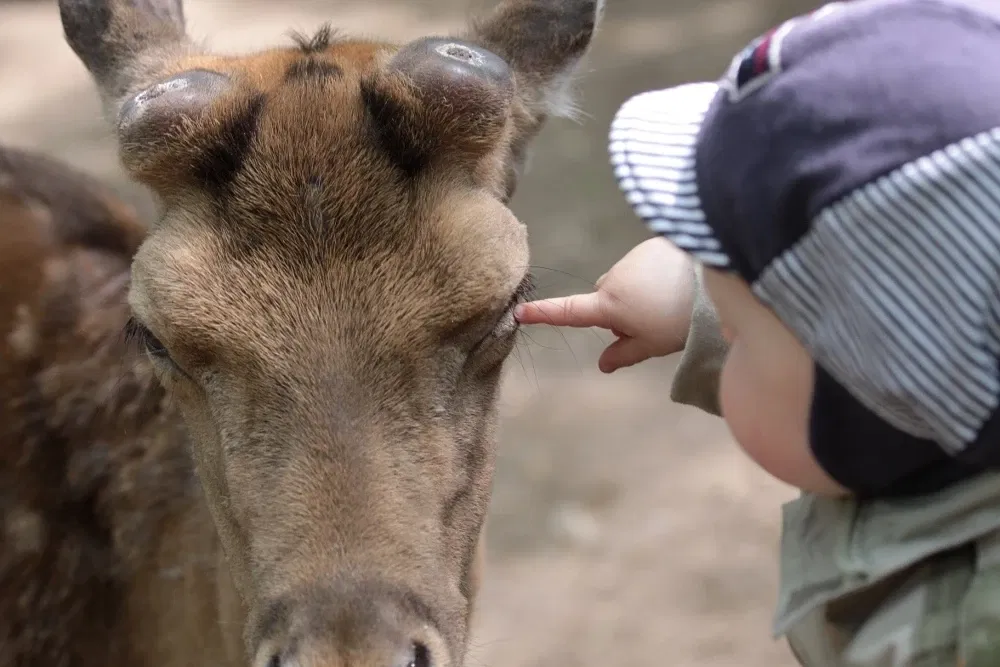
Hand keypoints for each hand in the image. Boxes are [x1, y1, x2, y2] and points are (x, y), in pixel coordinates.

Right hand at [515, 237, 694, 372]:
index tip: (520, 312)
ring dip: (637, 291)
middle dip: (618, 309)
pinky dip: (652, 274)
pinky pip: (642, 264)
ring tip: (669, 301)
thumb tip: (602, 365)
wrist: (716, 277)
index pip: (570, 311)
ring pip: (624, 280)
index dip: (545, 314)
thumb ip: (623, 354)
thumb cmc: (681, 318)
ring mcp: (631, 259)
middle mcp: (614, 278)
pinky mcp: (650, 245)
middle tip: (649, 323)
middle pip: (604, 297)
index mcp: (610, 305)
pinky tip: (675, 281)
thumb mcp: (652, 345)